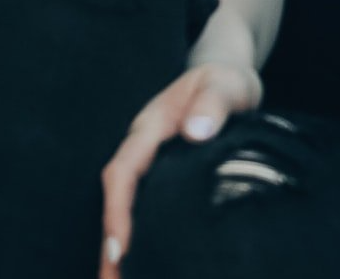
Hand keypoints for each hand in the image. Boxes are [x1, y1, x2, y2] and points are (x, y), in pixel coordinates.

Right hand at [99, 60, 261, 275]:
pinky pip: (146, 213)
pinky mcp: (164, 181)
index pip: (123, 172)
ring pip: (128, 212)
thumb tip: (197, 131)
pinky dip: (142, 242)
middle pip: (117, 201)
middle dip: (111, 245)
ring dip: (121, 251)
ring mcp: (151, 167)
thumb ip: (212, 103)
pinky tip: (146, 268)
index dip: (117, 211)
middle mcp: (142, 151)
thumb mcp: (224, 86)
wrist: (229, 78)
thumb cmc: (226, 81)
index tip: (120, 249)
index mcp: (149, 128)